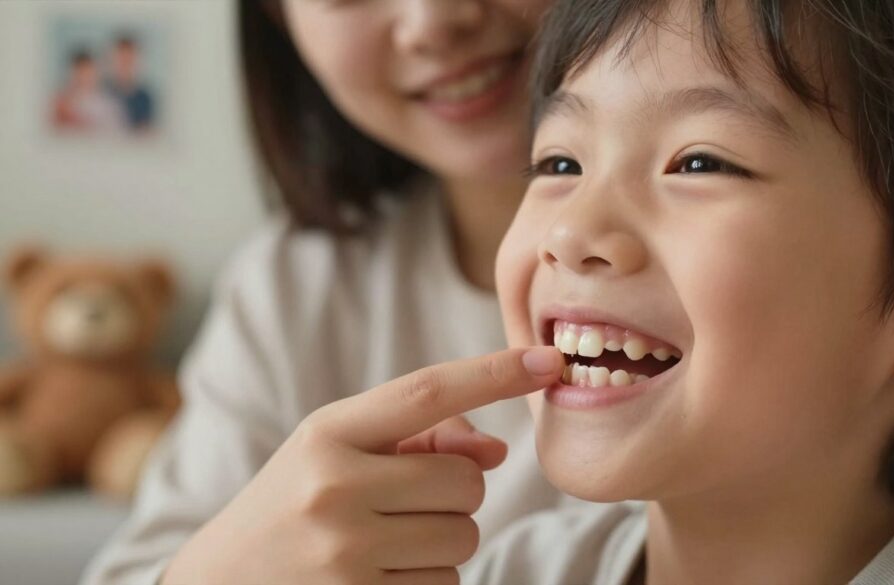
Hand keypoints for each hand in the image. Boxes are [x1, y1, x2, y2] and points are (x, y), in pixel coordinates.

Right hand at [161, 346, 563, 584]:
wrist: (216, 584)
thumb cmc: (292, 504)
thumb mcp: (336, 452)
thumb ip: (418, 439)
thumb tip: (498, 453)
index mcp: (328, 434)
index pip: (426, 392)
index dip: (493, 374)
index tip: (547, 360)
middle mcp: (335, 489)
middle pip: (466, 483)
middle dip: (455, 492)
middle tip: (407, 501)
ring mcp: (345, 554)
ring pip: (463, 539)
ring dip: (442, 540)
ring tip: (383, 540)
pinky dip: (427, 580)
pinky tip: (378, 574)